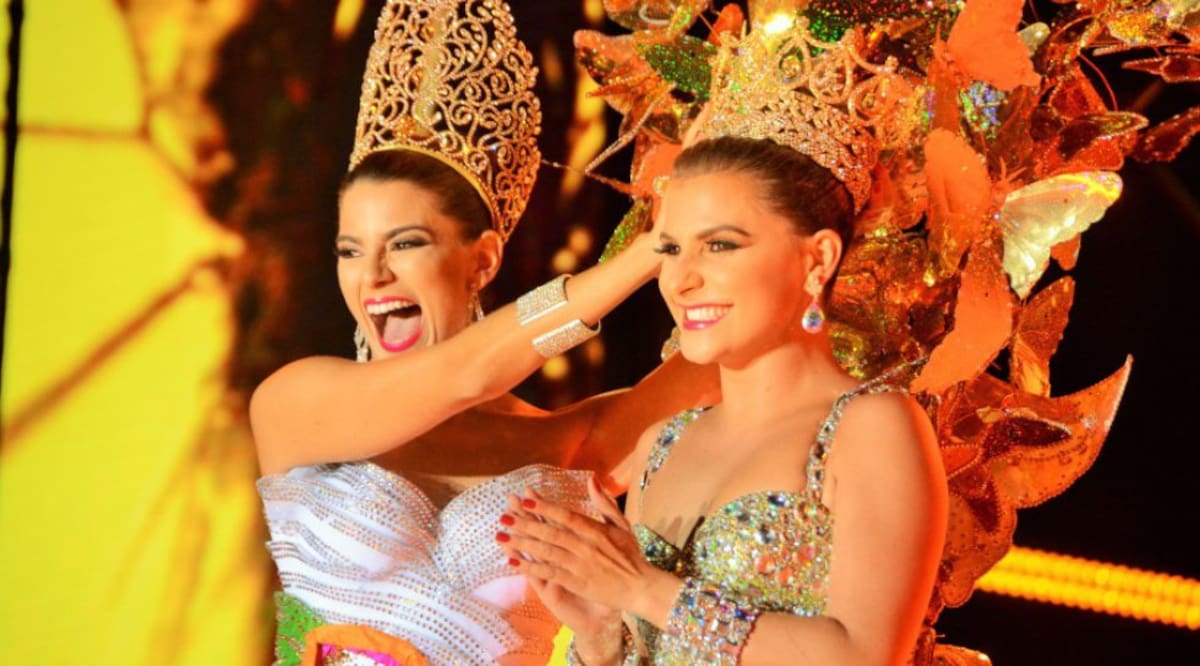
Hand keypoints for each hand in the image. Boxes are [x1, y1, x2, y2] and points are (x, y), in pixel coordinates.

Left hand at [496, 477, 681, 626]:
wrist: (641, 588)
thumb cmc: (631, 555)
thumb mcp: (622, 525)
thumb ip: (605, 502)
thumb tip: (591, 478)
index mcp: (597, 531)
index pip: (567, 516)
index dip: (545, 507)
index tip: (525, 498)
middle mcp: (586, 547)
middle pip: (551, 533)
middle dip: (525, 524)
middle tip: (503, 516)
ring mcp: (580, 566)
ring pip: (547, 552)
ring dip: (522, 544)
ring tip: (501, 537)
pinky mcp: (577, 583)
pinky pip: (549, 573)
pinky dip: (530, 568)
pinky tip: (513, 562)